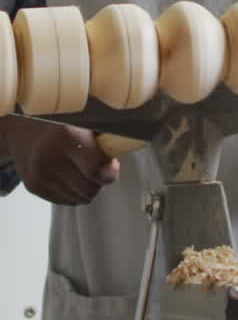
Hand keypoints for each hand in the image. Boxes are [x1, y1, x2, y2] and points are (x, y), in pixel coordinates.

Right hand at [4, 118, 119, 205]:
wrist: (23, 128)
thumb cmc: (61, 122)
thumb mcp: (85, 118)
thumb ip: (106, 135)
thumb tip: (131, 146)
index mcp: (66, 135)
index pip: (97, 169)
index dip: (109, 170)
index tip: (110, 163)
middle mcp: (50, 157)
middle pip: (90, 189)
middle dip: (98, 179)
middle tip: (94, 162)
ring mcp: (40, 175)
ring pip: (80, 198)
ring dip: (86, 186)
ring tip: (79, 166)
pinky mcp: (34, 186)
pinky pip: (67, 201)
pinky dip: (72, 190)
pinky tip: (67, 173)